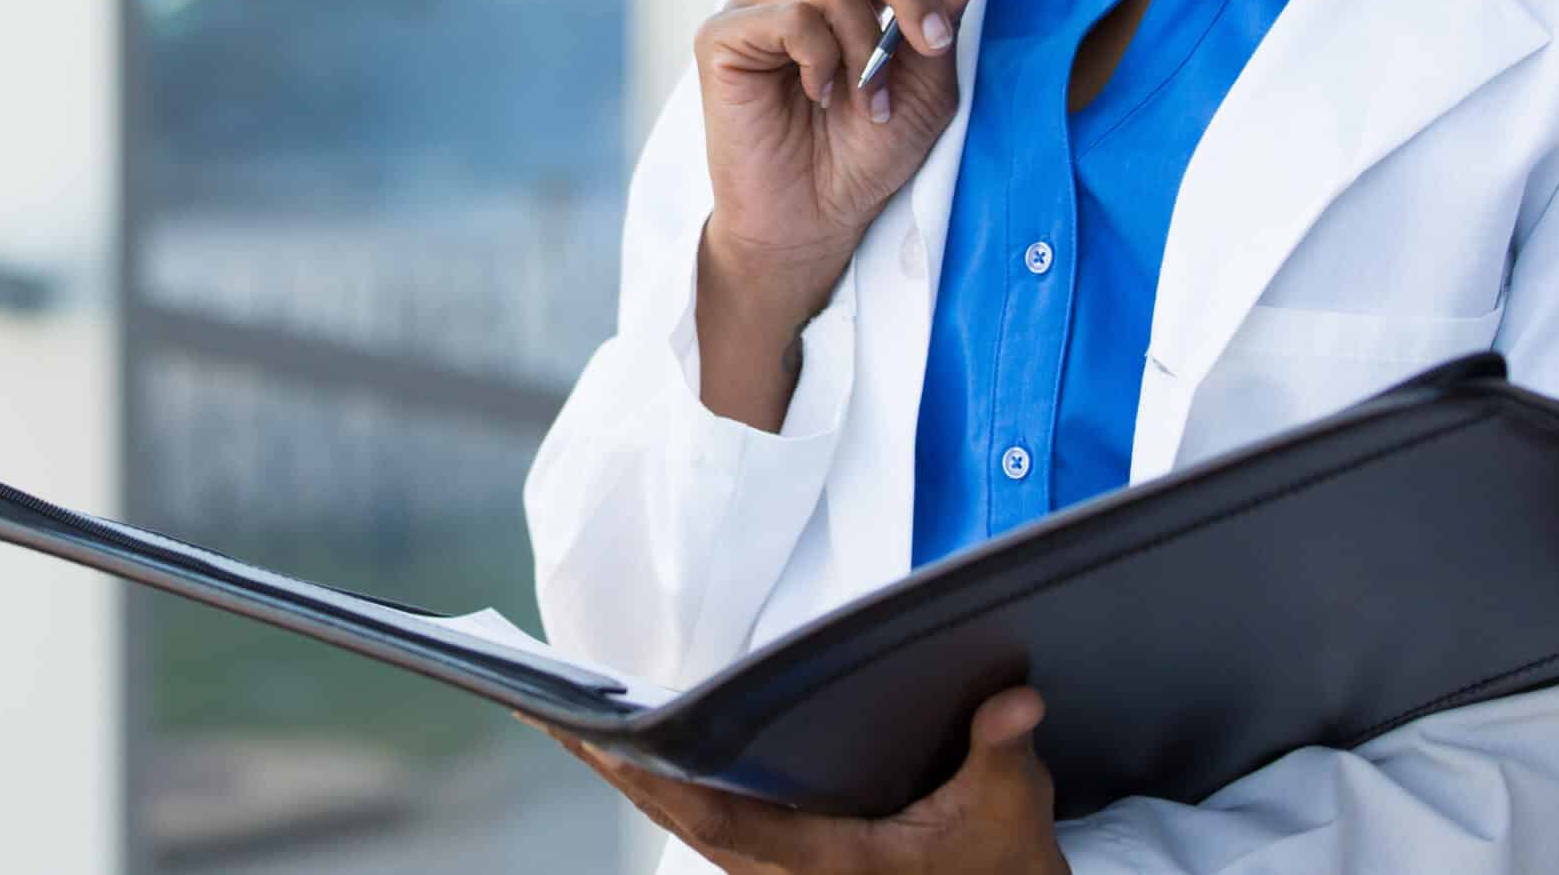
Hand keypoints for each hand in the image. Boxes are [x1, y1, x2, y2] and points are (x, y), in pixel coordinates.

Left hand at [529, 685, 1067, 874]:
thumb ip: (1003, 756)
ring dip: (620, 770)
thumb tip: (1017, 701)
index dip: (660, 782)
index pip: (722, 823)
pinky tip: (624, 742)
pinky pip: (696, 816)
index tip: (606, 739)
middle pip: (674, 815)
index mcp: (827, 866)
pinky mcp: (776, 858)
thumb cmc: (1000, 865)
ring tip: (556, 711)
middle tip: (540, 705)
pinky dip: (654, 779)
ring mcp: (774, 870)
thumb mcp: (1009, 813)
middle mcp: (785, 873)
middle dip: (608, 762)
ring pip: (677, 817)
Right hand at [694, 0, 1003, 329]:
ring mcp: (757, 9)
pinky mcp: (721, 37)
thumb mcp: (926, 87)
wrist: (812, 222)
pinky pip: (788, 17)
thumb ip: (945, 19)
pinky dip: (820, 58)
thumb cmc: (865, 158)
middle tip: (932, 41)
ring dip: (867, 43)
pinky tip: (819, 96)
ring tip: (868, 99)